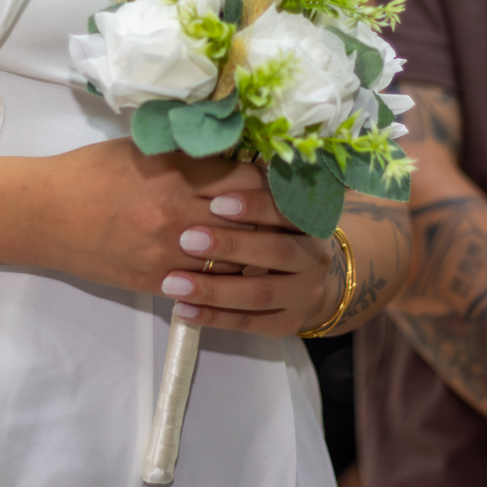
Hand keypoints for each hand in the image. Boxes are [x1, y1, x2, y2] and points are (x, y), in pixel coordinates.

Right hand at [39, 138, 264, 293]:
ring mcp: (167, 253)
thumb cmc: (91, 172)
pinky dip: (222, 280)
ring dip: (252, 257)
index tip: (278, 188)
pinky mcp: (154, 281)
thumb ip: (188, 157)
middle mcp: (178, 215)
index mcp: (177, 175)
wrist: (44, 213)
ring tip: (268, 251)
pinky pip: (203, 286)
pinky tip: (233, 275)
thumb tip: (233, 158)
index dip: (270, 187)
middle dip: (271, 225)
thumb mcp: (145, 150)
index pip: (249, 184)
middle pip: (249, 225)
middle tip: (289, 224)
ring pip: (233, 261)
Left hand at [158, 185, 339, 337]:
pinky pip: (248, 322)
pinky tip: (182, 309)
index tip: (216, 202)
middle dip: (230, 245)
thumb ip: (250, 189)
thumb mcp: (273, 207)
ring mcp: (303, 294)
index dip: (253, 206)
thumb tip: (208, 163)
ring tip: (173, 282)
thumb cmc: (275, 230)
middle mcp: (313, 257)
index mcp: (310, 220)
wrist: (309, 279)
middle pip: (275, 251)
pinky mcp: (286, 323)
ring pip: (259, 293)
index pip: (285, 210)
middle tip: (186, 239)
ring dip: (214, 288)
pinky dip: (214, 317)